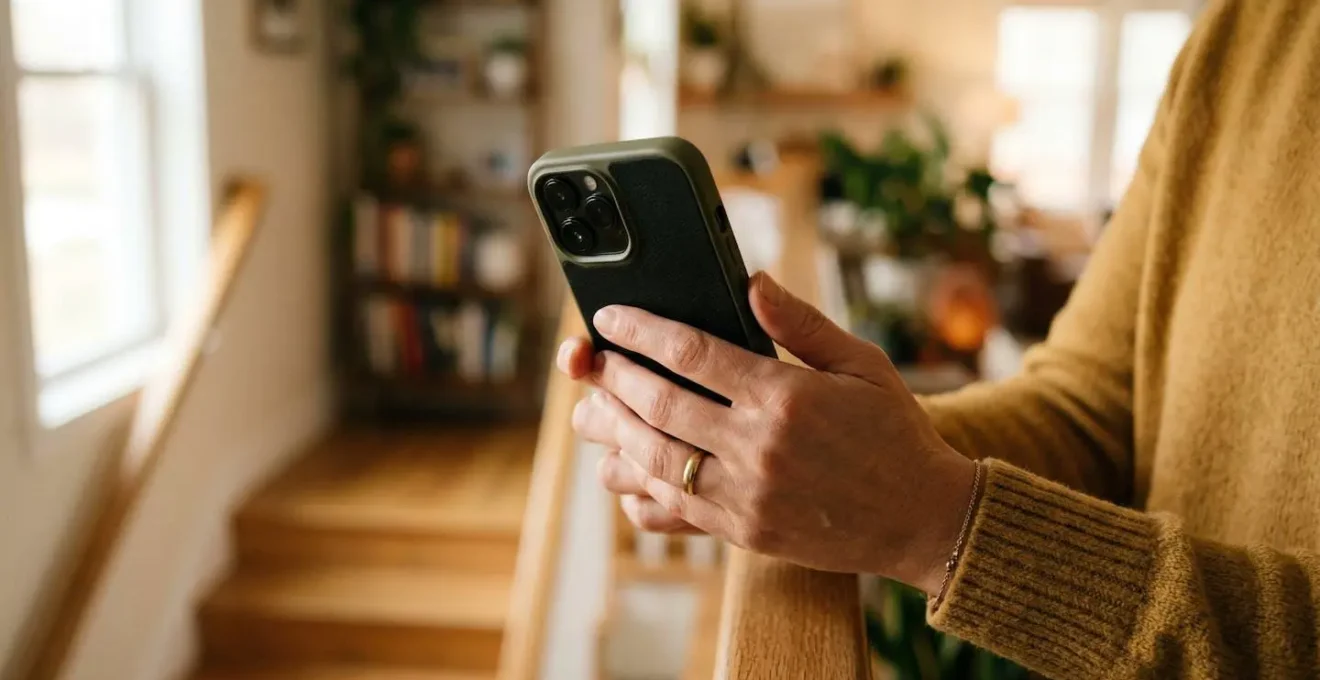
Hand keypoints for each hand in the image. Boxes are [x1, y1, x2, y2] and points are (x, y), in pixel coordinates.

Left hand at [558, 273, 977, 593]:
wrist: (924, 519)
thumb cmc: (894, 433)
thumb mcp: (861, 364)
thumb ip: (801, 323)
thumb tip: (752, 281)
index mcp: (785, 398)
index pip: (691, 354)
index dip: (640, 330)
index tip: (610, 316)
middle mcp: (757, 449)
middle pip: (659, 405)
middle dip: (613, 376)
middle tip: (587, 359)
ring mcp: (745, 496)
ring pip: (653, 461)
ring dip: (612, 432)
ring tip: (590, 409)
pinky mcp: (742, 533)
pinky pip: (671, 514)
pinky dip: (637, 493)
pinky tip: (622, 472)